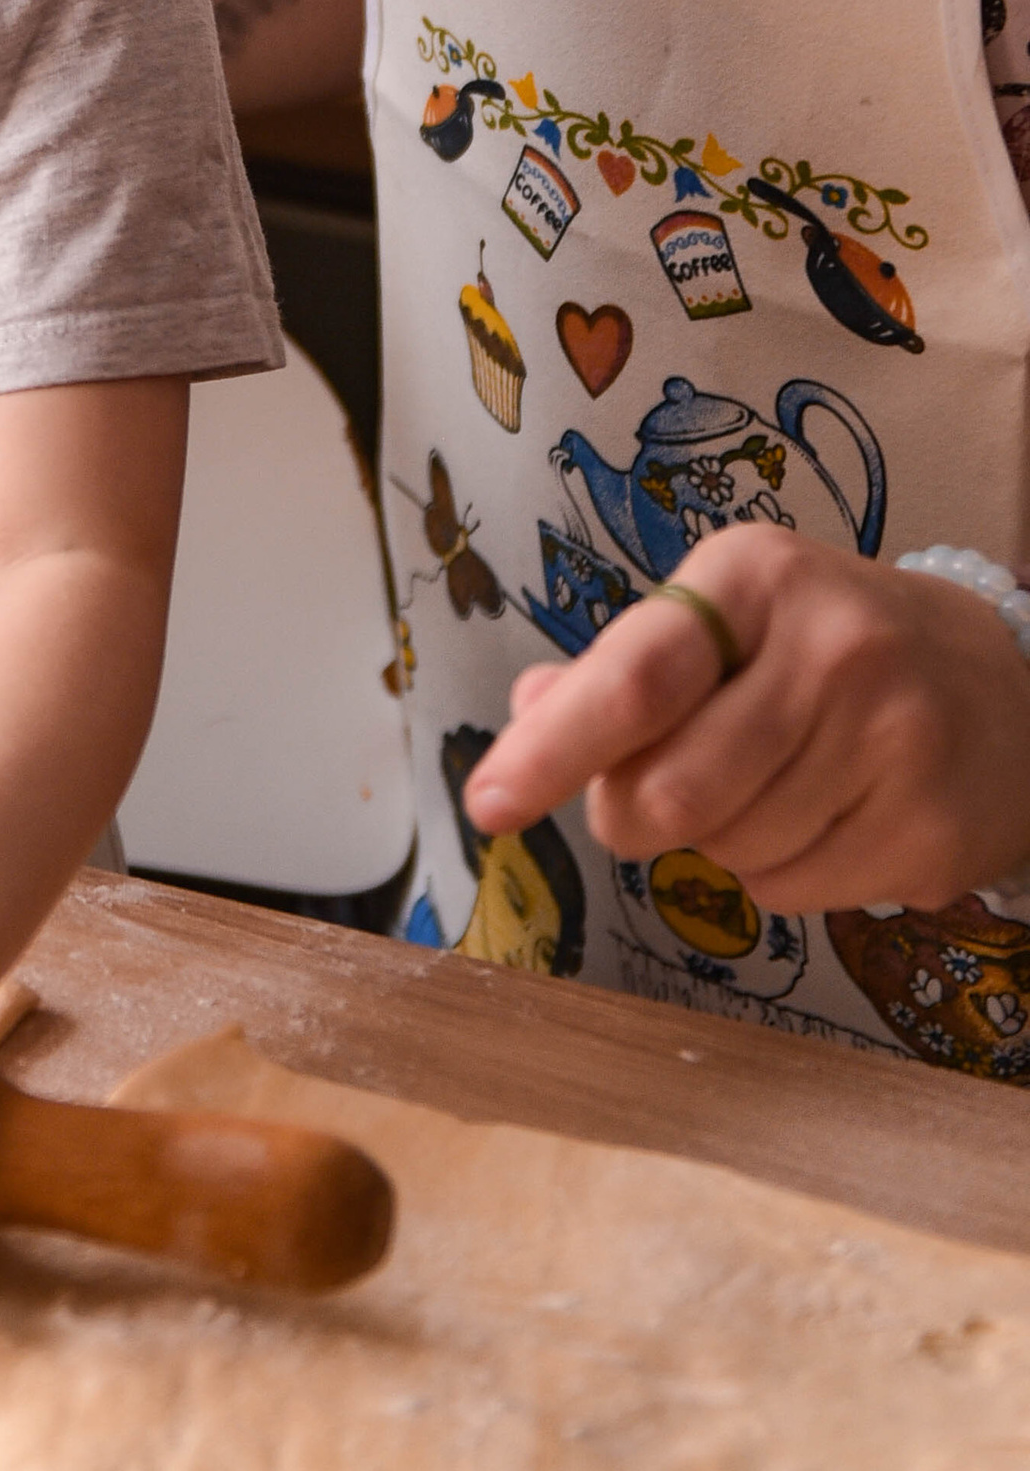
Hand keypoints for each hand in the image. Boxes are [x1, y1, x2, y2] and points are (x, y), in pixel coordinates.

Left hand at [463, 521, 1029, 912]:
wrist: (1001, 686)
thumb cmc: (825, 650)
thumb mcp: (725, 621)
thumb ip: (618, 670)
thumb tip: (530, 712)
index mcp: (754, 577)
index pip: (636, 677)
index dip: (553, 748)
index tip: (490, 802)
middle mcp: (833, 646)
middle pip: (669, 793)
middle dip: (636, 815)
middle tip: (668, 792)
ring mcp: (895, 737)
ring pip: (728, 852)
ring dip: (720, 843)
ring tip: (778, 784)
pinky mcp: (932, 825)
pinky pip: (794, 893)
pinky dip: (784, 875)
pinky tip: (830, 818)